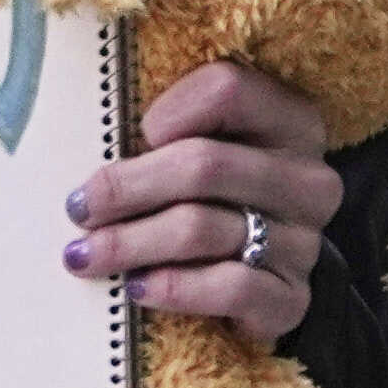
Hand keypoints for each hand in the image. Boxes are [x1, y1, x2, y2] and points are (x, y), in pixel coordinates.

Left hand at [66, 57, 342, 345]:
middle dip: (126, 188)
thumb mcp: (197, 149)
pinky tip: (136, 289)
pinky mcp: (292, 298)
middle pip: (204, 165)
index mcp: (291, 122)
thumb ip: (167, 134)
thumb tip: (94, 141)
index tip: (135, 135)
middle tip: (78, 208)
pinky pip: (230, 288)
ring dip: (130, 243)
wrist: (256, 281)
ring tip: (84, 254)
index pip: (228, 89)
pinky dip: (173, 287)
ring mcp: (304, 242)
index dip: (171, 110)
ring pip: (202, 229)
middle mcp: (309, 180)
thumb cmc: (210, 200)